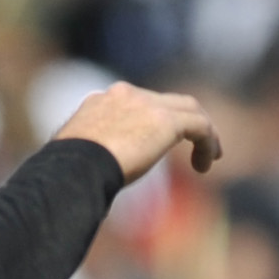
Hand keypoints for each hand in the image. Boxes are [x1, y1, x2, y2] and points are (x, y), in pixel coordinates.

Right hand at [55, 83, 222, 182]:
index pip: (137, 103)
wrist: (74, 167)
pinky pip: (199, 125)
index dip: (155, 122)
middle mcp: (123, 95)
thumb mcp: (78, 161)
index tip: (158, 146)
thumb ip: (93, 159)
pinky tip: (206, 165)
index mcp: (100, 102)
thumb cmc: (69, 174)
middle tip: (197, 146)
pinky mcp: (164, 120)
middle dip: (185, 121)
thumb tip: (93, 183)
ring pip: (188, 108)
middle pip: (166, 101)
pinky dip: (208, 142)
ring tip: (210, 158)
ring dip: (203, 132)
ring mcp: (144, 103)